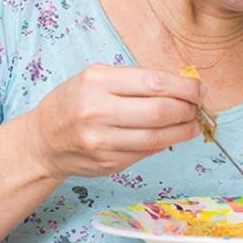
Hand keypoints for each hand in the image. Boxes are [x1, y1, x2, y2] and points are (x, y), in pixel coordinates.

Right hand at [22, 64, 202, 178]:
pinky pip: (146, 153)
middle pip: (160, 112)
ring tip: (191, 125)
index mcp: (97, 81)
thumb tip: (182, 89)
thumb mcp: (97, 79)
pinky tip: (168, 137)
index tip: (199, 89)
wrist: (43, 141)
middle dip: (187, 110)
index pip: (154, 83)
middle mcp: (97, 110)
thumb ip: (136, 82)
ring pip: (157, 138)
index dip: (185, 88)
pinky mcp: (107, 163)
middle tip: (196, 108)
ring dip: (182, 131)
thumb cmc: (75, 103)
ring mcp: (101, 141)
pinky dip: (163, 144)